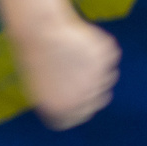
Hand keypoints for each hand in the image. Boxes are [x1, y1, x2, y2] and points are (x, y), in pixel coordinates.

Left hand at [15, 12, 119, 126]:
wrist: (40, 29)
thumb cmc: (37, 56)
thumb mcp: (44, 88)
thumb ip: (65, 101)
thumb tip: (84, 103)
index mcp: (63, 110)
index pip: (81, 116)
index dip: (80, 104)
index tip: (76, 91)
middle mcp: (83, 99)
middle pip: (100, 98)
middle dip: (93, 85)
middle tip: (80, 69)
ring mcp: (97, 79)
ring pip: (108, 77)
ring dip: (97, 68)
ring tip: (76, 52)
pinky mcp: (106, 59)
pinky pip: (109, 58)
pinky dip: (100, 51)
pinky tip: (83, 41)